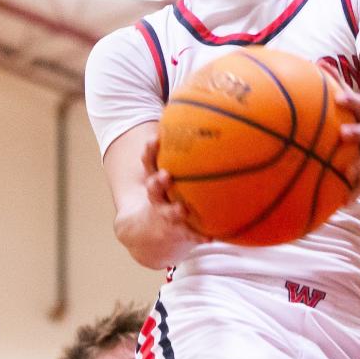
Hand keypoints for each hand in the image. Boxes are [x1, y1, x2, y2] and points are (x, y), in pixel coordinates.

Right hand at [121, 139, 200, 264]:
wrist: (152, 230)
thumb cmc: (169, 191)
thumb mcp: (169, 172)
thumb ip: (183, 153)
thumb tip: (211, 121)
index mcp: (155, 179)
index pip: (149, 162)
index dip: (149, 151)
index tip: (154, 140)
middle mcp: (157, 198)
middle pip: (153, 188)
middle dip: (157, 182)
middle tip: (164, 175)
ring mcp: (165, 215)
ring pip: (168, 212)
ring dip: (174, 211)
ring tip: (181, 209)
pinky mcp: (178, 231)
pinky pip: (189, 234)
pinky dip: (198, 235)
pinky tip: (210, 236)